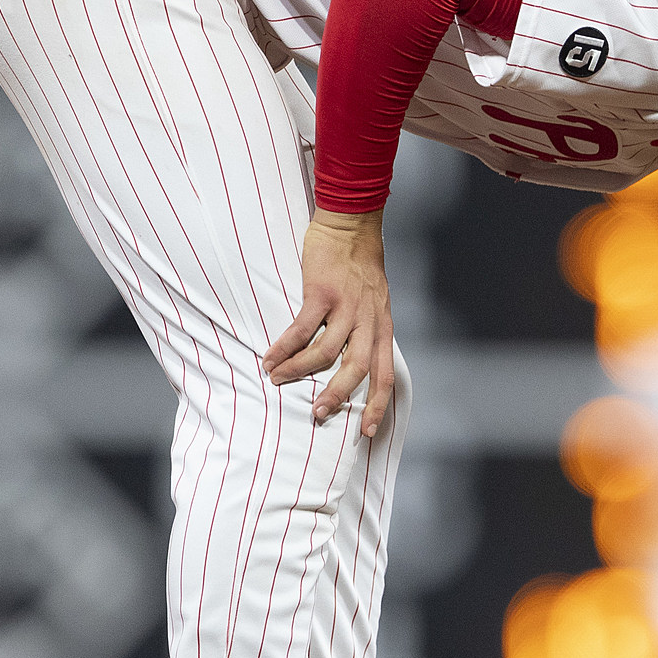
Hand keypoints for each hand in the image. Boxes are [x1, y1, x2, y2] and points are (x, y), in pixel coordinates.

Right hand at [264, 208, 396, 436]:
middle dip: (337, 396)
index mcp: (382, 327)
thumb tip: (350, 362)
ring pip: (326, 352)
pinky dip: (285, 347)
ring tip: (278, 379)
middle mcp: (369, 321)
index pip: (386, 375)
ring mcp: (347, 307)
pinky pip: (302, 329)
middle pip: (358, 370)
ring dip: (300, 370)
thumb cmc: (359, 266)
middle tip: (317, 413)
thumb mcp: (375, 303)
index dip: (379, 405)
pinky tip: (271, 357)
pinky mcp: (323, 292)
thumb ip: (366, 331)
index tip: (368, 431)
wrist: (351, 225)